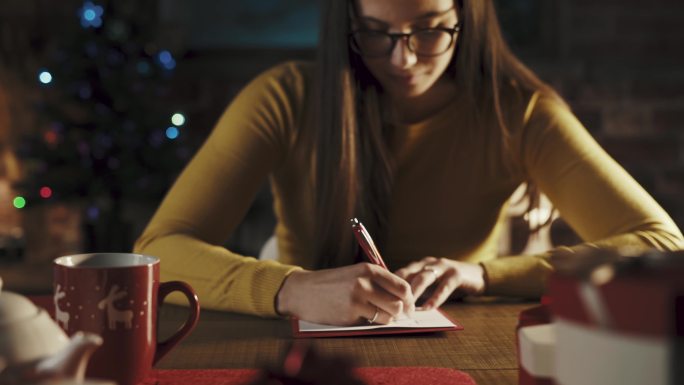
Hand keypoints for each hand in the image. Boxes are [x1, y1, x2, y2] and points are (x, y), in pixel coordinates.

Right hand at [276, 263, 414, 325]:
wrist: (302, 291)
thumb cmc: (330, 284)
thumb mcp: (354, 274)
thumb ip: (376, 281)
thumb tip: (402, 296)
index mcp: (368, 269)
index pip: (402, 285)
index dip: (410, 298)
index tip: (409, 305)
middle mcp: (364, 282)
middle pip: (399, 302)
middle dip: (404, 312)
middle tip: (403, 316)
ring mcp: (357, 299)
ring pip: (389, 315)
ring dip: (390, 319)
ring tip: (385, 318)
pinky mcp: (350, 315)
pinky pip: (373, 323)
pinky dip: (374, 323)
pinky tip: (367, 319)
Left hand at [395, 257, 485, 309]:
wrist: (477, 276)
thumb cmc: (449, 283)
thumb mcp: (430, 285)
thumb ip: (417, 291)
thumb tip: (398, 308)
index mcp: (419, 265)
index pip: (400, 273)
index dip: (390, 286)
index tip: (381, 299)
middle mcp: (428, 263)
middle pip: (408, 274)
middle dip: (399, 290)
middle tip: (391, 306)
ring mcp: (442, 267)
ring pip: (423, 278)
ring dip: (414, 293)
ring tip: (407, 307)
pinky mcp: (456, 274)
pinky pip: (444, 286)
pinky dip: (436, 297)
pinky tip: (428, 308)